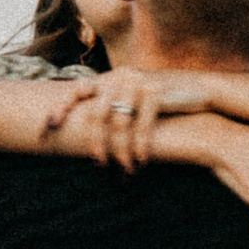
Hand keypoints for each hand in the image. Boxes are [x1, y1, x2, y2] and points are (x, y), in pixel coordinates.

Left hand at [43, 70, 210, 171]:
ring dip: (120, 152)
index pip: (76, 90)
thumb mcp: (132, 97)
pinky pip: (140, 126)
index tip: (48, 129)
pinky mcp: (156, 92)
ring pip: (118, 124)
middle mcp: (120, 76)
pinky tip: (140, 163)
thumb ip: (111, 103)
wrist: (201, 89)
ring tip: (124, 173)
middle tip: (98, 169)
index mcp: (109, 77)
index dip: (59, 108)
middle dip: (95, 145)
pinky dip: (139, 147)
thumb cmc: (162, 100)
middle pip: (96, 115)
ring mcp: (138, 82)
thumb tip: (86, 126)